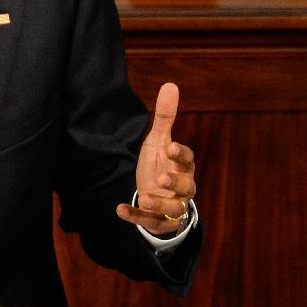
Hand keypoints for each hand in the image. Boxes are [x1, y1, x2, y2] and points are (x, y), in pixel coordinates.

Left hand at [116, 83, 196, 235]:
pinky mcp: (159, 220)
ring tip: (143, 196)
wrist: (159, 197)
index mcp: (183, 166)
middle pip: (186, 187)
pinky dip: (135, 216)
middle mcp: (183, 188)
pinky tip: (119, 209)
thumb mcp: (159, 141)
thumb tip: (170, 85)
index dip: (180, 153)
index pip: (187, 159)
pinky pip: (150, 221)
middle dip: (175, 182)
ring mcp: (172, 206)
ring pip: (172, 208)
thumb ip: (165, 117)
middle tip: (161, 176)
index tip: (170, 146)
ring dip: (158, 203)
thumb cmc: (161, 163)